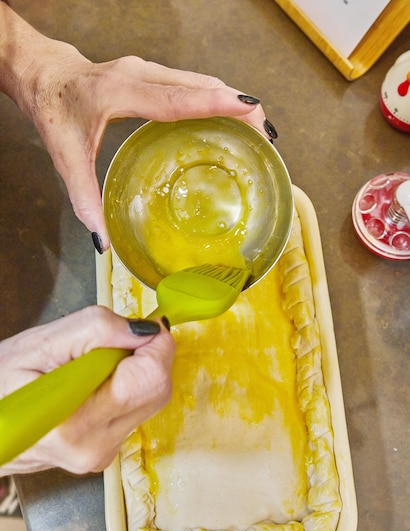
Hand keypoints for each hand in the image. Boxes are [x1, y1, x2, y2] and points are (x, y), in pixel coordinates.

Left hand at [0, 4, 266, 249]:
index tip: (250, 108)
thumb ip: (84, 201)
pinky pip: (192, 82)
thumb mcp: (65, 158)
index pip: (175, 98)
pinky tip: (230, 117)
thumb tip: (102, 242)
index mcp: (117, 92)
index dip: (214, 102)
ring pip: (200, 80)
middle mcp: (138, 74)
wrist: (44, 73)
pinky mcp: (152, 73)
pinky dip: (216, 97)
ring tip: (258, 128)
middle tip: (266, 133)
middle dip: (238, 104)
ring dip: (231, 99)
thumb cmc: (53, 109)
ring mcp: (147, 70)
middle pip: (199, 84)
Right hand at [0, 306, 174, 475]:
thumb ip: (97, 329)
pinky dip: (125, 390)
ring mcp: (101, 455)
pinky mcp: (104, 454)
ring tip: (92, 368)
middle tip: (111, 345)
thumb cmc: (0, 383)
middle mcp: (94, 447)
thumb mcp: (41, 342)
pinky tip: (93, 386)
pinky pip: (135, 412)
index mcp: (76, 423)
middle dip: (146, 358)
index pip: (151, 380)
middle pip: (158, 391)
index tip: (144, 330)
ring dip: (135, 374)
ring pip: (150, 401)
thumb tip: (146, 331)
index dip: (156, 347)